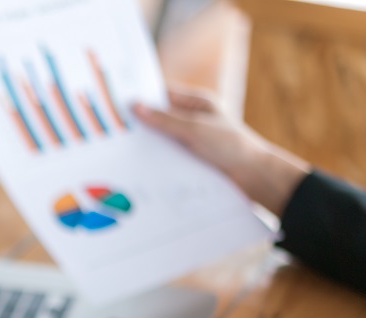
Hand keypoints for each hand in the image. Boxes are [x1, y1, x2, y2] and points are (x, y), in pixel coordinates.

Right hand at [133, 88, 307, 216]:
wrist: (253, 176)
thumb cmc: (230, 145)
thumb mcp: (195, 129)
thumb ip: (164, 119)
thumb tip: (136, 106)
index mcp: (197, 102)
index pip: (163, 93)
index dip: (142, 96)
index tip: (118, 101)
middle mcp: (192, 118)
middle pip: (159, 117)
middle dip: (140, 122)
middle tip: (112, 127)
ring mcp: (190, 138)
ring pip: (161, 137)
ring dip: (146, 143)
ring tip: (120, 148)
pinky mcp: (189, 157)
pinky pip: (166, 154)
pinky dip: (154, 158)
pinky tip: (139, 164)